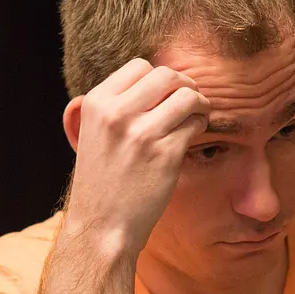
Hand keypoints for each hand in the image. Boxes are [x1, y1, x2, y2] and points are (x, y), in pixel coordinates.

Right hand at [61, 58, 210, 254]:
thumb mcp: (94, 134)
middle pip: (167, 75)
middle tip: (189, 101)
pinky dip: (200, 125)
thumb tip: (155, 80)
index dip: (158, 78)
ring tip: (197, 115)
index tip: (166, 94)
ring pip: (187, 96)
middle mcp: (117, 114)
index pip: (139, 66)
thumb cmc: (102, 182)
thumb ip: (116, 105)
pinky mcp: (165, 154)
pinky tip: (193, 135)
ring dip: (199, 102)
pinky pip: (195, 124)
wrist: (101, 227)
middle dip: (184, 85)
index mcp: (96, 104)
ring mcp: (142, 134)